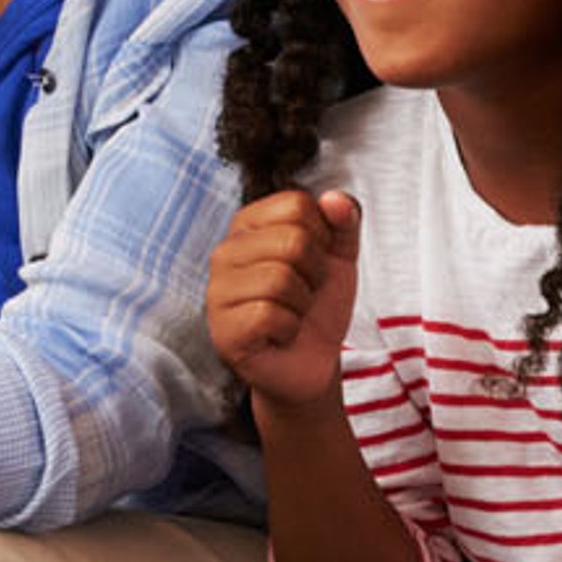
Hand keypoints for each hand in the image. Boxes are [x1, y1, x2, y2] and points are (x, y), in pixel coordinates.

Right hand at [210, 189, 362, 408]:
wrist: (312, 363)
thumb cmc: (318, 306)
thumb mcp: (340, 256)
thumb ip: (343, 221)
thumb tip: (335, 198)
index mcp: (248, 225)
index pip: (297, 204)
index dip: (322, 236)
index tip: (314, 262)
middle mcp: (225, 252)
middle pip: (293, 241)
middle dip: (316, 274)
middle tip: (305, 294)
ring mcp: (217, 292)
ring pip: (281, 279)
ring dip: (303, 305)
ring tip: (292, 314)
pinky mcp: (222, 330)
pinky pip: (269, 315)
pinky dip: (289, 329)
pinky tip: (280, 335)